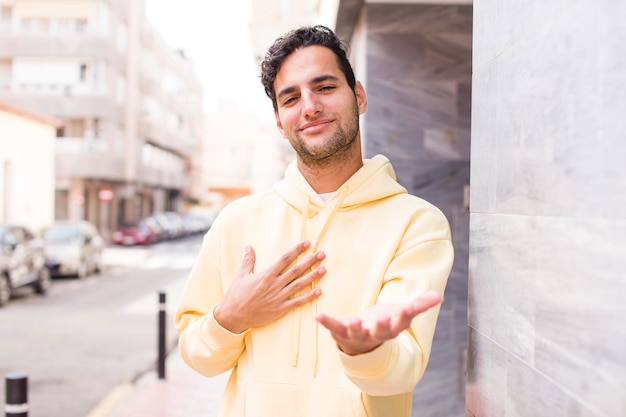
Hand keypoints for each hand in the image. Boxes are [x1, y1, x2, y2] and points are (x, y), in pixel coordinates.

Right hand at [215, 241, 325, 332]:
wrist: (233, 317)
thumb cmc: (236, 295)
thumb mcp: (241, 275)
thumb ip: (248, 260)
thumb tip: (249, 246)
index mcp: (265, 275)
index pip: (284, 259)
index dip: (296, 250)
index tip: (307, 243)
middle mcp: (274, 285)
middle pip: (296, 270)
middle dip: (310, 261)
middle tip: (322, 254)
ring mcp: (278, 298)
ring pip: (299, 285)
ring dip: (312, 276)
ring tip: (324, 269)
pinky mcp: (280, 309)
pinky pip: (297, 302)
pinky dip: (309, 297)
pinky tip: (319, 291)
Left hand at [315, 290, 442, 354]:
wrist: (363, 343)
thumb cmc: (385, 324)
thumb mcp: (402, 314)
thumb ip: (420, 305)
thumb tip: (439, 296)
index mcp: (392, 329)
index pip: (400, 322)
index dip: (404, 316)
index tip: (408, 309)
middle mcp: (375, 334)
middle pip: (379, 332)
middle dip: (380, 326)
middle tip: (381, 320)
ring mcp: (357, 335)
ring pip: (356, 333)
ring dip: (354, 328)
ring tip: (354, 322)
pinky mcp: (341, 331)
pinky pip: (334, 327)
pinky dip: (326, 322)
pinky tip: (318, 316)